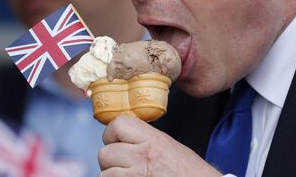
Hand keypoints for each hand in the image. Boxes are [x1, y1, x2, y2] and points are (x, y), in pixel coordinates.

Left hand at [98, 115, 221, 176]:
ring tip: (128, 176)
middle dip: (110, 160)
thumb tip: (124, 138)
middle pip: (105, 152)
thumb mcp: (171, 147)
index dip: (112, 134)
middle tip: (122, 165)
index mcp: (154, 140)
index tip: (117, 142)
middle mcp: (143, 156)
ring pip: (104, 174)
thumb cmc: (191, 173)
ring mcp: (136, 175)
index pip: (118, 124)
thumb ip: (146, 140)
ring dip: (112, 176)